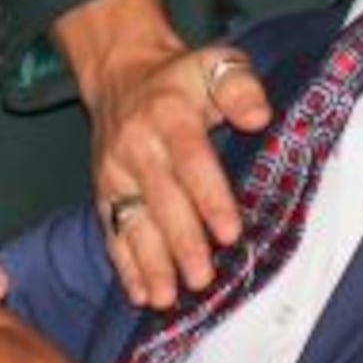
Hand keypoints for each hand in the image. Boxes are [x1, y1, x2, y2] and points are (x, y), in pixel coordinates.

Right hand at [65, 0, 274, 308]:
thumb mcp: (216, 64)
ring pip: (133, 223)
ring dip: (150, 264)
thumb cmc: (182, 79)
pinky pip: (113, 231)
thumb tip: (258, 116)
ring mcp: (116, 173)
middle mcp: (137, 147)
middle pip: (161, 200)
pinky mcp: (104, 193)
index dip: (210, 198)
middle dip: (181, 242)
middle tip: (202, 278)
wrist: (121, 74)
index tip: (230, 232)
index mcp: (169, 116)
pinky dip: (124, 265)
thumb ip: (239, 86)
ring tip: (165, 298)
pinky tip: (139, 293)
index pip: (191, 161)